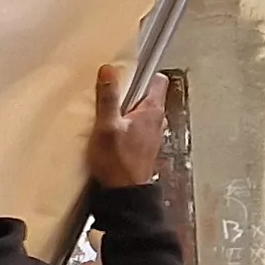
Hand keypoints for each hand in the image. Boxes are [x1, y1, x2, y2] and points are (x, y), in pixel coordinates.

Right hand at [85, 64, 163, 187]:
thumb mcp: (107, 125)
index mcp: (152, 111)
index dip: (142, 75)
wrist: (123, 193)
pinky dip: (127, 126)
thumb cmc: (117, 162)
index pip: (157, 80)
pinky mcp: (145, 147)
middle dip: (130, 94)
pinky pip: (138, 128)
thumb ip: (108, 97)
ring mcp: (153, 135)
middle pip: (148, 96)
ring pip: (142, 113)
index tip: (125, 76)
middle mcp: (158, 122)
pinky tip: (111, 134)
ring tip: (108, 117)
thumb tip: (109, 71)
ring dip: (128, 112)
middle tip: (110, 98)